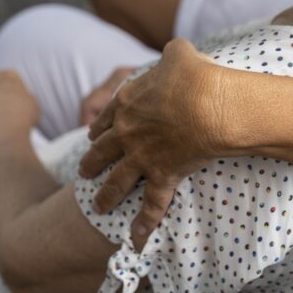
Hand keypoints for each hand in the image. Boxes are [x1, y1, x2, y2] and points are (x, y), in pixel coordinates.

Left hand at [78, 39, 226, 248]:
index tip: (93, 134)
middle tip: (82, 172)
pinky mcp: (162, 176)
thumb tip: (177, 51)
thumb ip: (172, 53)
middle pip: (102, 151)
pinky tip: (136, 240)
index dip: (99, 126)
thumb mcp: (179, 53)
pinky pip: (152, 205)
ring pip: (116, 181)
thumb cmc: (196, 75)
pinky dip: (144, 224)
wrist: (211, 104)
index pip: (106, 117)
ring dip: (106, 196)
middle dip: (91, 162)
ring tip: (97, 206)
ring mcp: (142, 157)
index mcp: (128, 103)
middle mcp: (128, 133)